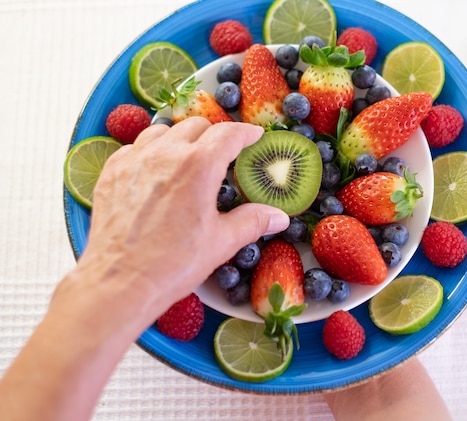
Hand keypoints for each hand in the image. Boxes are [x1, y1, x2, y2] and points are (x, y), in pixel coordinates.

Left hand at [74, 118, 289, 316]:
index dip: (245, 132)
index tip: (253, 136)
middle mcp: (165, 153)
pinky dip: (149, 152)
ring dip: (179, 139)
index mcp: (198, 166)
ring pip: (162, 130)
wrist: (121, 282)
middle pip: (195, 126)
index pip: (228, 134)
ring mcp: (134, 160)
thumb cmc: (173, 263)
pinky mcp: (111, 173)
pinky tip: (154, 173)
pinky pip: (134, 148)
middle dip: (213, 135)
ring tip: (186, 158)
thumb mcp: (222, 242)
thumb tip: (278, 217)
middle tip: (222, 154)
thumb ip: (253, 221)